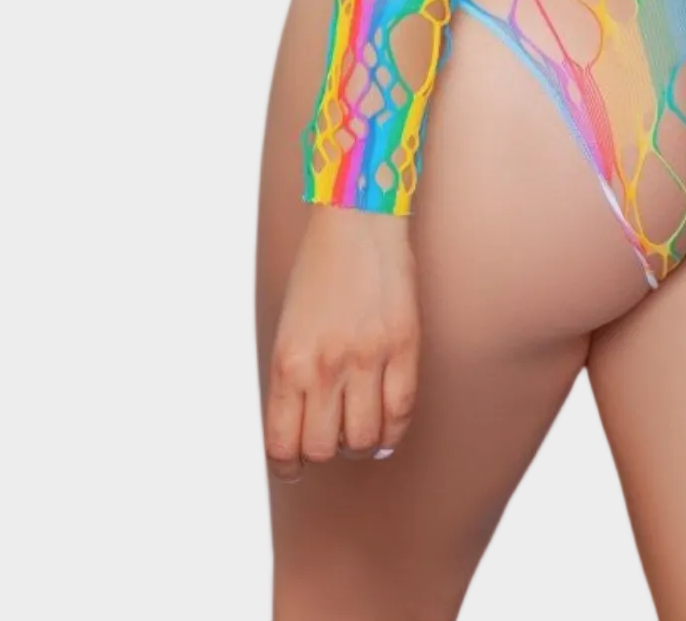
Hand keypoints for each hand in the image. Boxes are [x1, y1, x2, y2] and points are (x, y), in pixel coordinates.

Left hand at [265, 206, 419, 483]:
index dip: (287, 466)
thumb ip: (296, 376)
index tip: (293, 465)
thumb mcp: (289, 326)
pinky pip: (400, 413)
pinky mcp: (403, 346)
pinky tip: (385, 426)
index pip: (282, 444)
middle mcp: (325, 365)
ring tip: (358, 429)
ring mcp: (367, 357)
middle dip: (324, 452)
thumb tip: (304, 427)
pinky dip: (391, 431)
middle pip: (323, 449)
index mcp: (289, 361)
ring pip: (363, 439)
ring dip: (359, 444)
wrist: (356, 220)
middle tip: (329, 439)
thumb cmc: (319, 271)